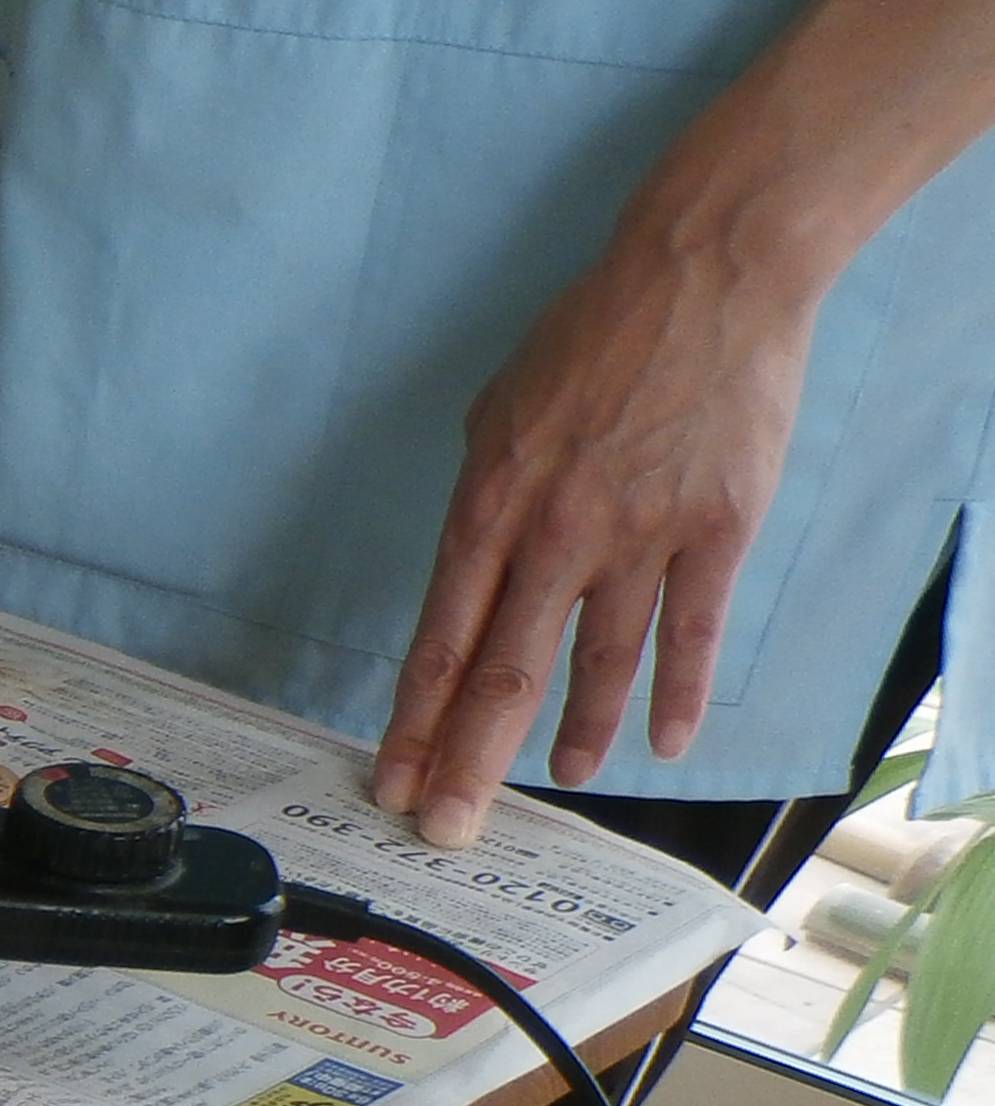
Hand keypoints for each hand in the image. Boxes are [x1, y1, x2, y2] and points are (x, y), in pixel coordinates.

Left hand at [375, 231, 824, 845]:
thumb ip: (483, 501)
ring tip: (556, 781)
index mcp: (488, 507)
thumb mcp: (498, 413)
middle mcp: (554, 533)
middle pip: (503, 672)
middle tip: (447, 827)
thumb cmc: (591, 337)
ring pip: (596, 661)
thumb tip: (473, 572)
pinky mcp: (716, 529)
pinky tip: (666, 741)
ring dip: (573, 732)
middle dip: (468, 760)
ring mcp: (639, 535)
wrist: (705, 278)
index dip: (412, 722)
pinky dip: (678, 692)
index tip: (391, 779)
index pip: (439, 641)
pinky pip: (692, 629)